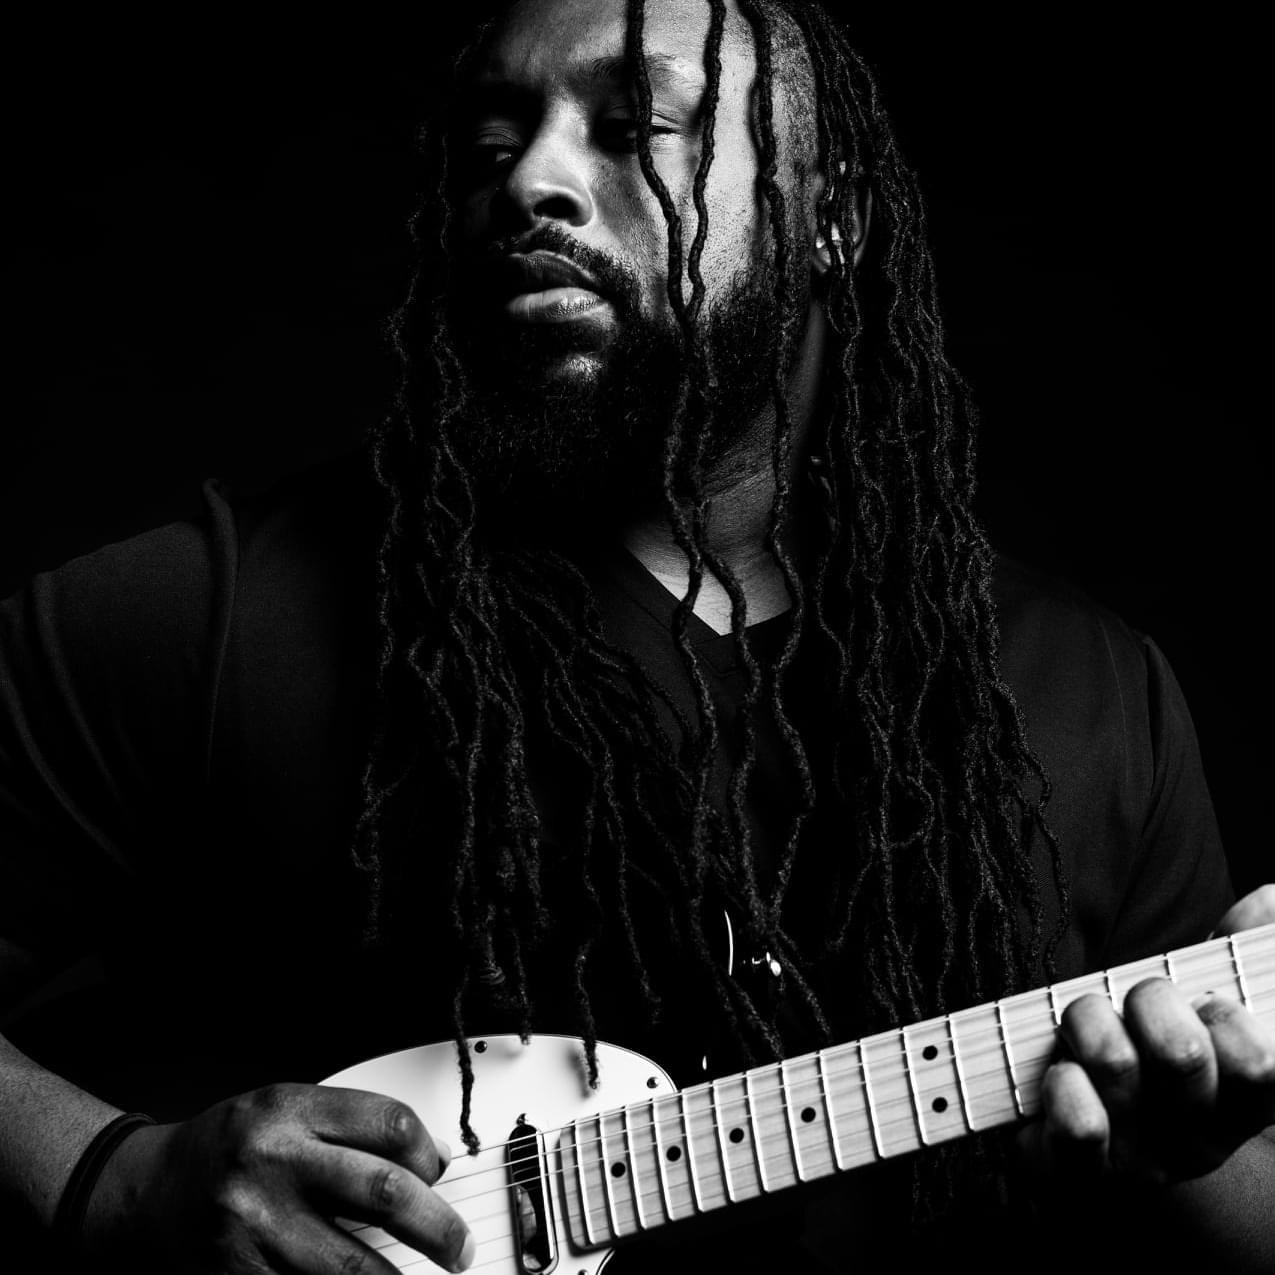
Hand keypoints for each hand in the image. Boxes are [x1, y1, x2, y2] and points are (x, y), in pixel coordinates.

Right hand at [85, 1081, 474, 1272]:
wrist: (146, 1195)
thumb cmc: (230, 1147)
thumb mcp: (286, 1109)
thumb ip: (351, 1129)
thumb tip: (432, 1162)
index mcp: (289, 1110)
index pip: (387, 1124)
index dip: (428, 1151)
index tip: (440, 1173)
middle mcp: (273, 1162)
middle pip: (383, 1192)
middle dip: (437, 1227)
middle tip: (460, 1249)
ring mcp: (253, 1226)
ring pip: (352, 1265)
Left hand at [1021, 885, 1274, 1185]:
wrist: (1101, 1144)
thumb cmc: (1159, 1058)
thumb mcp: (1208, 1006)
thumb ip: (1243, 953)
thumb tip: (1269, 898)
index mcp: (1244, 1101)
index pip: (1265, 1067)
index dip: (1231, 1021)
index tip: (1206, 1002)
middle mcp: (1200, 1139)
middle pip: (1183, 1057)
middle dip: (1149, 1001)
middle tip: (1137, 997)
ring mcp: (1141, 1162)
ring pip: (1119, 1071)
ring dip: (1090, 1021)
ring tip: (1083, 1020)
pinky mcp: (1078, 1174)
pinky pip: (1077, 1130)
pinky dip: (1063, 1084)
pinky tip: (1061, 1070)